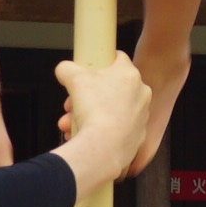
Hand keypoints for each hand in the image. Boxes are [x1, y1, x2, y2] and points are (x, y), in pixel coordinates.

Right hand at [53, 57, 152, 190]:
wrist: (104, 148)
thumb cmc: (94, 109)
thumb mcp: (73, 79)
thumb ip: (67, 68)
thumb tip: (64, 69)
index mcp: (130, 75)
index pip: (118, 58)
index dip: (100, 61)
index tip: (88, 70)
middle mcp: (141, 94)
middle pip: (109, 88)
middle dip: (85, 96)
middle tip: (69, 105)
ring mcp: (141, 116)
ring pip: (109, 111)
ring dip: (86, 115)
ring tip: (68, 124)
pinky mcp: (137, 136)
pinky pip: (114, 130)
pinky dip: (98, 131)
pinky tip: (80, 135)